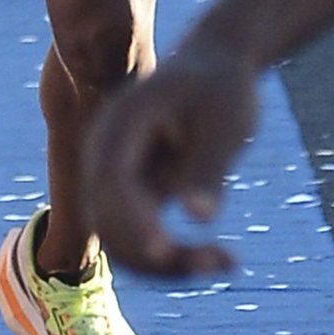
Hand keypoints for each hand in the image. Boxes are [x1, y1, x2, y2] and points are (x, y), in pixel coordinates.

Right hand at [84, 36, 260, 277]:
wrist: (218, 68)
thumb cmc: (224, 87)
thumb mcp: (226, 122)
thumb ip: (209, 167)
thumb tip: (200, 218)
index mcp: (122, 122)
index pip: (111, 179)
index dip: (132, 219)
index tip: (167, 250)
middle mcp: (108, 153)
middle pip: (109, 221)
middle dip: (157, 255)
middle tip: (222, 261)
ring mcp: (117, 177)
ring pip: (123, 243)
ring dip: (167, 266)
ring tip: (225, 262)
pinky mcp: (136, 195)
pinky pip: (142, 241)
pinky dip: (175, 259)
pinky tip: (224, 259)